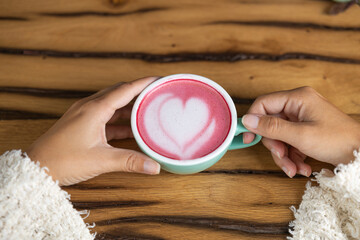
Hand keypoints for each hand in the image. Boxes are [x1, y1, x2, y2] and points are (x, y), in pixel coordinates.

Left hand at [27, 77, 160, 185]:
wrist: (36, 167)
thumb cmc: (62, 160)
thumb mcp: (101, 160)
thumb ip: (130, 161)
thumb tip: (154, 166)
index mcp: (95, 109)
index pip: (125, 89)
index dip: (144, 83)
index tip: (159, 79)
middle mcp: (89, 107)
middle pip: (119, 92)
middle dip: (139, 92)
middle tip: (156, 94)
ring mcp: (84, 114)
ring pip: (112, 103)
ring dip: (129, 106)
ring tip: (146, 111)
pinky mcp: (81, 123)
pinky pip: (105, 115)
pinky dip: (119, 119)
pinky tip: (129, 128)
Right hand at [242, 87, 359, 177]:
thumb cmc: (337, 140)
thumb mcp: (301, 136)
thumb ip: (272, 127)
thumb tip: (247, 120)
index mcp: (297, 98)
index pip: (264, 104)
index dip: (253, 121)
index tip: (248, 138)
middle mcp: (298, 105)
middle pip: (271, 124)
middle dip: (274, 145)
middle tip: (281, 157)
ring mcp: (302, 118)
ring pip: (279, 136)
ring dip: (283, 156)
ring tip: (293, 169)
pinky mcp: (306, 130)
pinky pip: (289, 142)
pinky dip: (292, 157)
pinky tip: (302, 168)